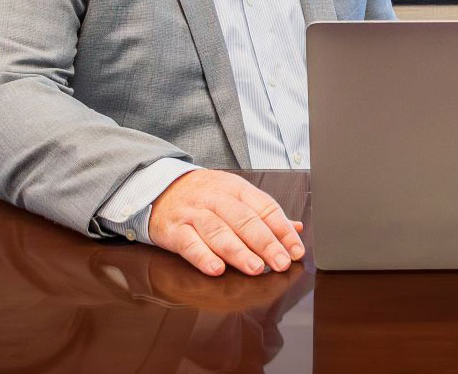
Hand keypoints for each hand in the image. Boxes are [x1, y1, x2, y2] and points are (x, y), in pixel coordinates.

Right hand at [149, 169, 304, 276]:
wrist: (161, 187)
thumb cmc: (204, 195)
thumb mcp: (235, 195)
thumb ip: (264, 214)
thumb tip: (297, 229)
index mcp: (237, 189)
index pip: (265, 208)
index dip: (283, 230)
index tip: (296, 250)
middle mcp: (216, 199)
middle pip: (244, 220)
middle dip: (265, 243)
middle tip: (280, 262)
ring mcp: (194, 214)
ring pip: (219, 232)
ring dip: (238, 252)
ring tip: (255, 268)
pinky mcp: (173, 230)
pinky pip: (189, 243)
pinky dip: (203, 257)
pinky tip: (217, 269)